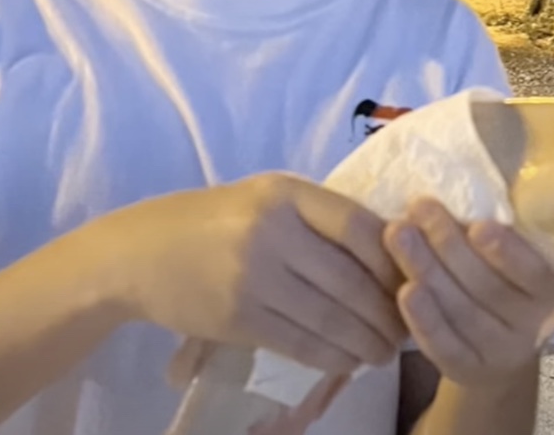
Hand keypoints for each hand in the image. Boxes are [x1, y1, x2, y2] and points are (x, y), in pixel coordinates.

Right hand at [96, 172, 406, 375]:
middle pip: (350, 279)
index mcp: (285, 193)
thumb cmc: (216, 221)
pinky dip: (333, 357)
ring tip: (384, 352)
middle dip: (387, 312)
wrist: (140, 253)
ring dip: (366, 341)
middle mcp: (271, 231)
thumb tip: (392, 252)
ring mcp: (252, 277)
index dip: (393, 259)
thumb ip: (320, 219)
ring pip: (329, 318)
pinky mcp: (237, 319)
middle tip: (408, 329)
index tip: (413, 279)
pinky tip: (348, 361)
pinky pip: (300, 343)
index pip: (358, 226)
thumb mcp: (267, 199)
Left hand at [384, 198, 553, 387]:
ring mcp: (501, 351)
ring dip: (428, 271)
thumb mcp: (520, 255)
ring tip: (397, 234)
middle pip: (488, 288)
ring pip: (462, 312)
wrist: (501, 347)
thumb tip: (472, 170)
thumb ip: (504, 227)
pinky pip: (445, 346)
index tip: (480, 225)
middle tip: (420, 208)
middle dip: (450, 246)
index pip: (535, 274)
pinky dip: (423, 319)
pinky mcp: (468, 369)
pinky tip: (403, 290)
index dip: (508, 253)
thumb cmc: (506, 278)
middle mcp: (534, 324)